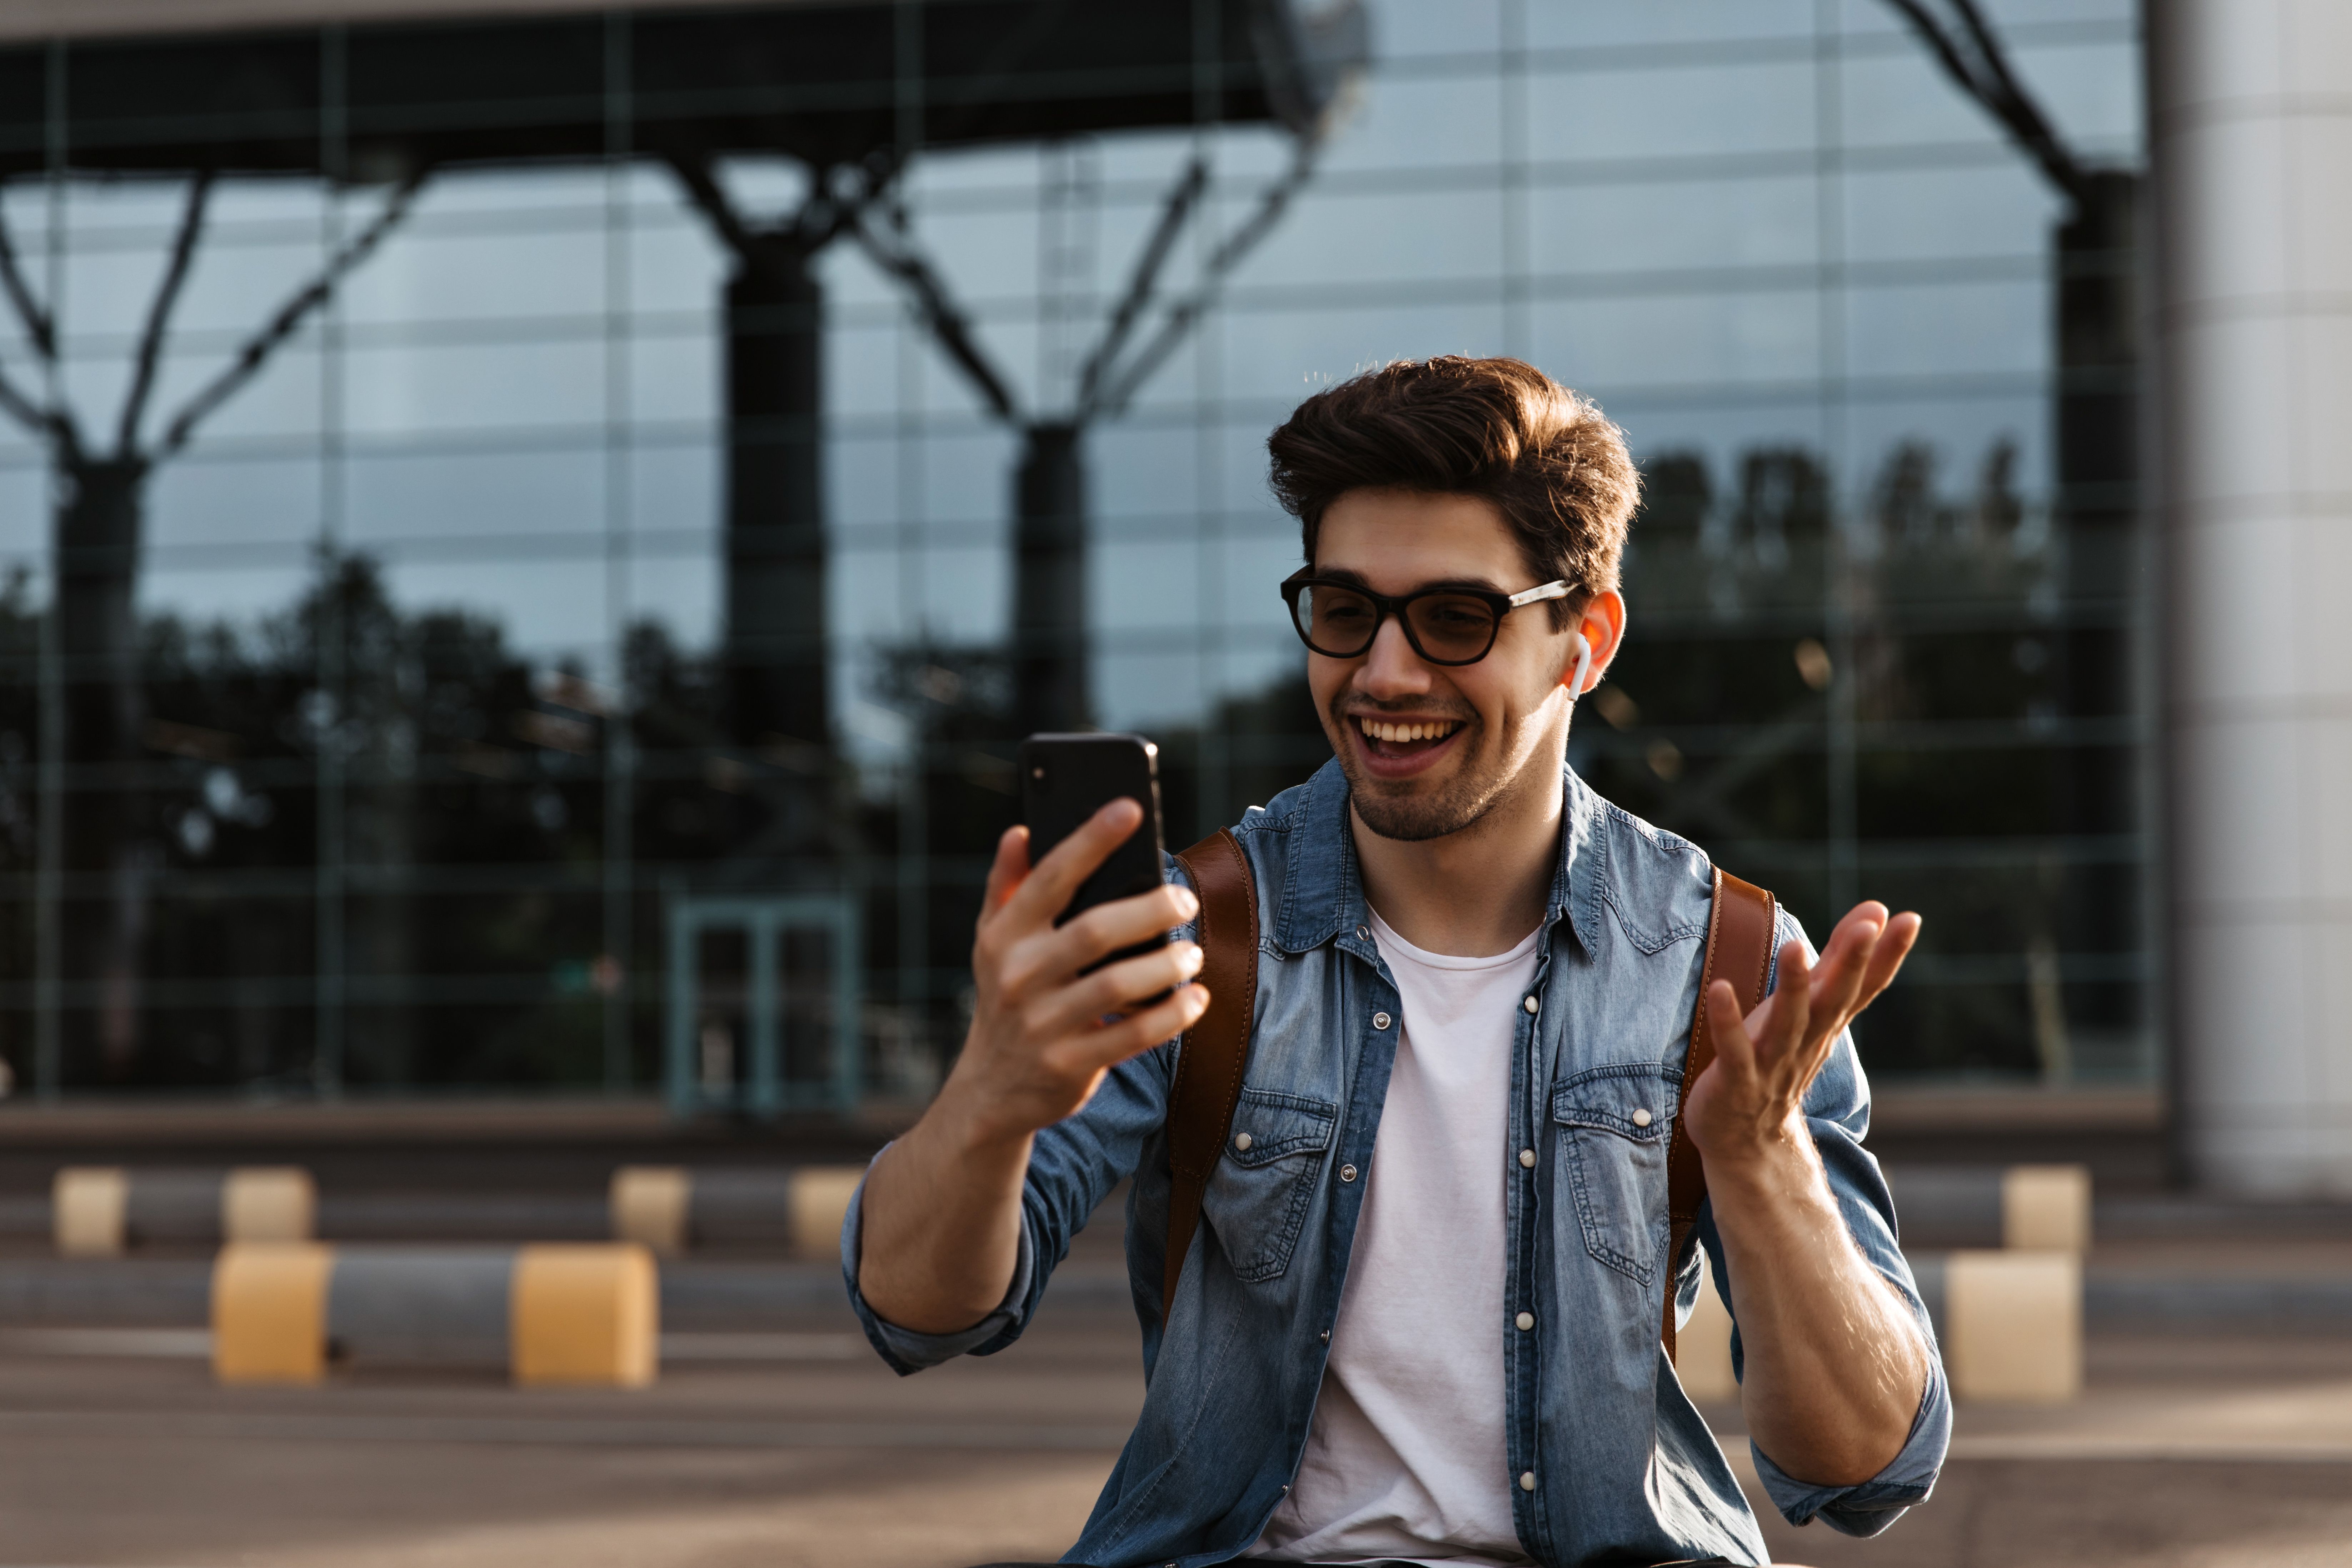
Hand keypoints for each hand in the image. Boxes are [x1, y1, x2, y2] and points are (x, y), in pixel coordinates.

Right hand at [949, 798, 1209, 1145]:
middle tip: (1185, 900)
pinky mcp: (1069, 1064)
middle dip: (1149, 909)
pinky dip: (1172, 1015)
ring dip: (1167, 964)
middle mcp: (1018, 977)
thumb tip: (1021, 830)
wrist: (990, 1088)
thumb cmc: (1006, 996)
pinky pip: (1133, 1036)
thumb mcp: (993, 942)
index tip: (1129, 808)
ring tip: (1192, 952)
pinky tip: (1195, 998)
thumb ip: (1008, 886)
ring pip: (1118, 985)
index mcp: (1004, 936)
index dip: (1090, 840)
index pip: (1050, 877)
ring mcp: (1042, 1024)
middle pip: (1094, 931)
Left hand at [1681, 901, 1919, 1166]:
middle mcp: (1806, 1041)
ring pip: (1788, 1024)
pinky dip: (1727, 1021)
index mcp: (1826, 1022)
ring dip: (1794, 987)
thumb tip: (1876, 910)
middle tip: (1868, 927)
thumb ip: (1839, 960)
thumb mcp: (1812, 1009)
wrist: (1748, 1140)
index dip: (1888, 955)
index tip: (1911, 919)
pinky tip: (1720, 988)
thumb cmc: (1778, 1059)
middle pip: (1834, 1000)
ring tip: (1795, 947)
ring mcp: (1772, 1063)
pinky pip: (1733, 1049)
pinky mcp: (1736, 1080)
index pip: (1864, 986)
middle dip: (1852, 963)